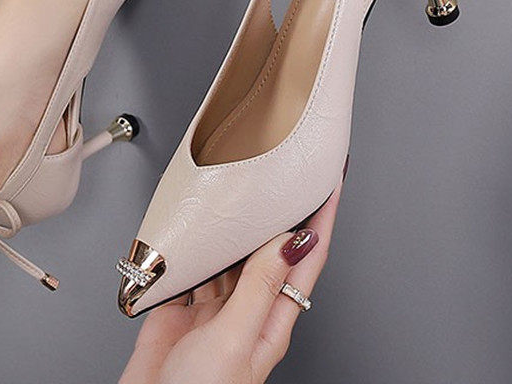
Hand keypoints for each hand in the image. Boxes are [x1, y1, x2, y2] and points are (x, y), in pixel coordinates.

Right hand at [119, 183, 342, 383]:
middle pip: (269, 250)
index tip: (332, 184)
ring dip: (235, 225)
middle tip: (286, 173)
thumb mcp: (236, 339)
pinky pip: (192, 265)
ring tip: (240, 191)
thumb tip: (291, 241)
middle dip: (280, 212)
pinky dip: (193, 244)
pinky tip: (193, 230)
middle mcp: (246, 309)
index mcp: (271, 319)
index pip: (306, 258)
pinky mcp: (180, 307)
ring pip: (231, 254)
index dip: (322, 220)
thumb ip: (259, 287)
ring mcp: (213, 309)